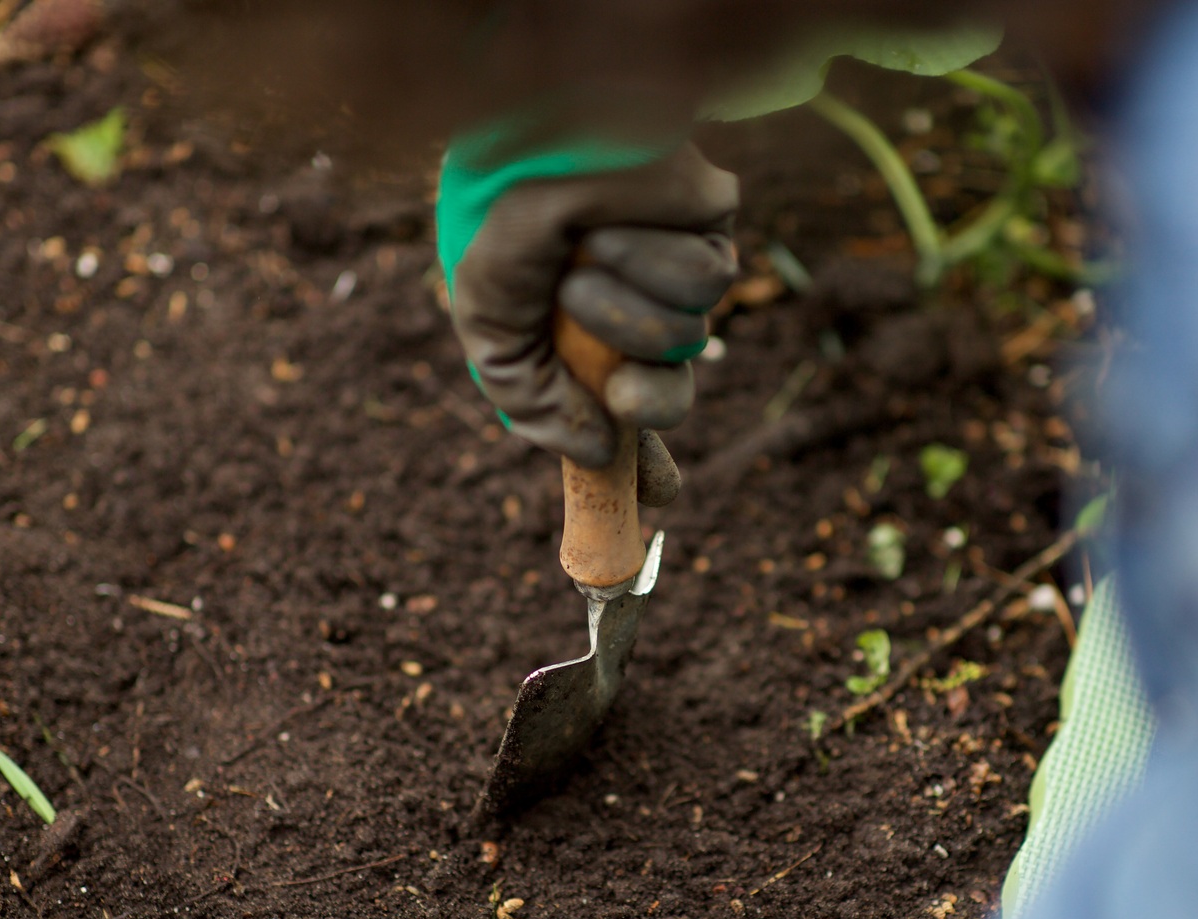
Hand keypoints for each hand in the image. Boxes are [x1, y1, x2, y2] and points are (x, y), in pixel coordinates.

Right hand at [445, 140, 737, 471]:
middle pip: (669, 394)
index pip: (620, 413)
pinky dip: (657, 264)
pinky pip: (709, 283)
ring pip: (689, 337)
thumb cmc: (502, 214)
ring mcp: (671, 268)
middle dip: (649, 401)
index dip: (642, 464)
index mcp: (581, 335)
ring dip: (632, 312)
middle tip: (622, 395)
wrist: (538, 134)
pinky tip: (622, 226)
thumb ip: (530, 400)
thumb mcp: (489, 322)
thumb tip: (595, 447)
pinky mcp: (709, 226)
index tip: (661, 505)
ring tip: (587, 265)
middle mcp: (631, 307)